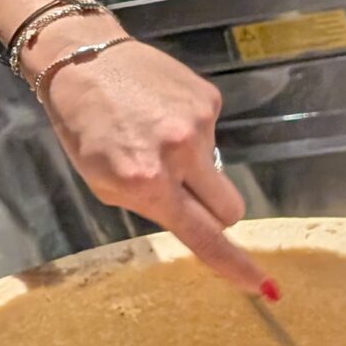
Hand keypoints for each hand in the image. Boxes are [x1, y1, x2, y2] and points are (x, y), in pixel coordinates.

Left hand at [31, 20, 270, 293]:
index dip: (235, 265)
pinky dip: (190, 131)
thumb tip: (191, 220)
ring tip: (151, 134)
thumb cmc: (83, 128)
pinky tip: (159, 112)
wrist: (83, 58)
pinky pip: (210, 134)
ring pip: (216, 168)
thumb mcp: (102, 183)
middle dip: (215, 211)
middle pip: (230, 208)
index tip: (263, 286)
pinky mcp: (209, 97)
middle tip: (184, 193)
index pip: (203, 235)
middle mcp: (181, 153)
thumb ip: (148, 205)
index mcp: (148, 182)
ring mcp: (200, 122)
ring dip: (193, 162)